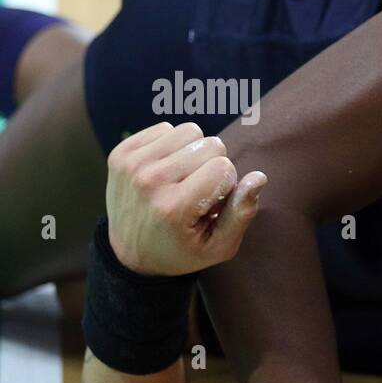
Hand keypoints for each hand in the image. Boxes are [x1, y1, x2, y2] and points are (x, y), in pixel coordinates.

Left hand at [105, 121, 265, 276]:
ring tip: (182, 179)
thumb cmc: (182, 250)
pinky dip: (171, 147)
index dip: (227, 185)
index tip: (211, 206)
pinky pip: (165, 129)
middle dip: (212, 166)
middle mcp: (150, 181)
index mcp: (174, 207)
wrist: (128, 253)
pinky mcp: (121, 152)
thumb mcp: (219, 246)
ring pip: (189, 131)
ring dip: (193, 153)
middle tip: (197, 193)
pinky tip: (165, 171)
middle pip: (211, 144)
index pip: (224, 167)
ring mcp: (132, 164)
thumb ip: (242, 212)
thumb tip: (260, 177)